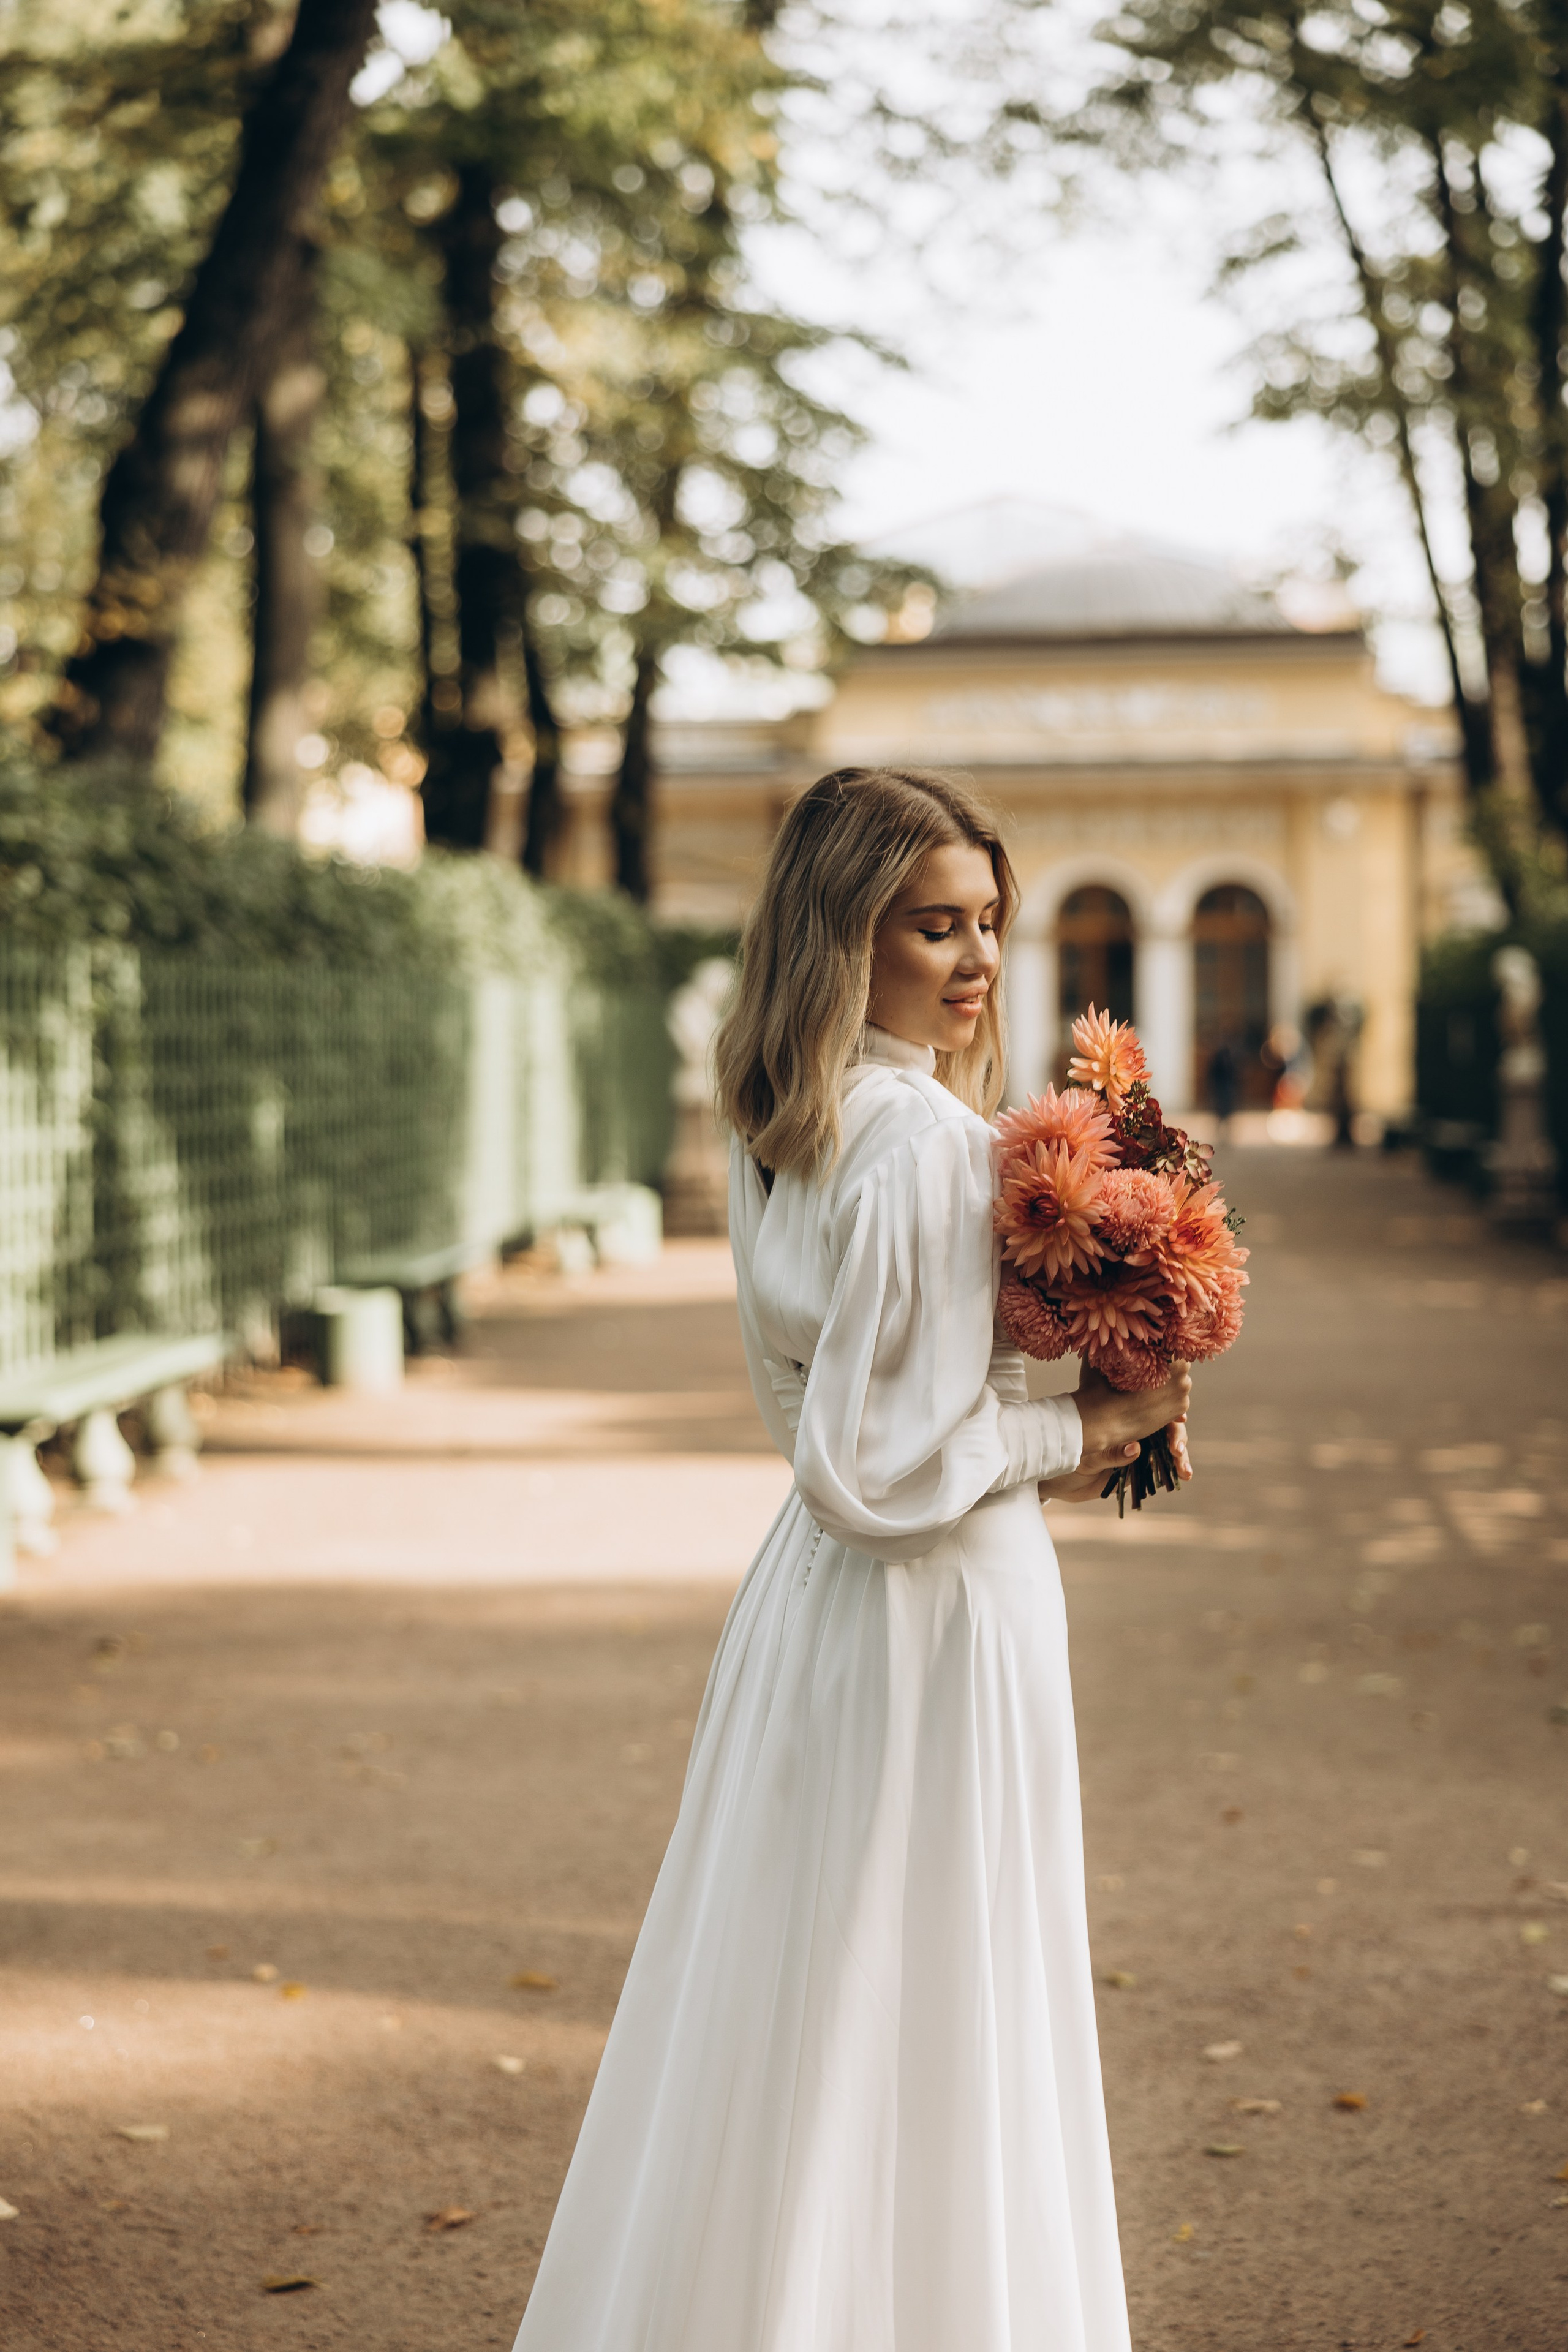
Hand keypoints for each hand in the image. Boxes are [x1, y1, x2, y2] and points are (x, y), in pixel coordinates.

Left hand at [1037, 1362, 1192, 1504]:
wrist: (1059, 1473)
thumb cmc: (1069, 1448)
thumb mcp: (1088, 1450)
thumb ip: (1111, 1452)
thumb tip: (1135, 1449)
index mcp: (1123, 1410)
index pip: (1153, 1405)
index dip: (1170, 1411)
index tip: (1179, 1419)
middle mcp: (1135, 1426)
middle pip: (1166, 1426)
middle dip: (1178, 1438)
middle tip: (1177, 1450)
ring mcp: (1140, 1445)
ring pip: (1167, 1447)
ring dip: (1180, 1457)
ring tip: (1184, 1471)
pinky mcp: (1140, 1465)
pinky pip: (1161, 1465)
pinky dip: (1173, 1469)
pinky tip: (1182, 1475)